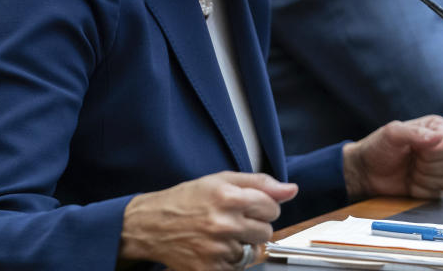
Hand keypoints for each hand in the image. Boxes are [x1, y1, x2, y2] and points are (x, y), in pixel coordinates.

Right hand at [119, 171, 297, 270]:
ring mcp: (217, 250)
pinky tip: (214, 248)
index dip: (263, 206)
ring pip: (253, 252)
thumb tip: (291, 189)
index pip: (272, 207)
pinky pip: (237, 268)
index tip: (250, 206)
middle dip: (255, 226)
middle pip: (266, 232)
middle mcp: (224, 224)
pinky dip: (229, 260)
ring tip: (221, 235)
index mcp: (229, 197)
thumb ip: (260, 183)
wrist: (150, 225)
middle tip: (233, 221)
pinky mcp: (209, 270)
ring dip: (242, 244)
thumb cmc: (186, 200)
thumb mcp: (221, 180)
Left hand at [342, 115, 442, 199]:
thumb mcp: (392, 134)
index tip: (414, 150)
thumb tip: (438, 138)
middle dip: (426, 167)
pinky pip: (438, 194)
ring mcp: (442, 167)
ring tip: (409, 170)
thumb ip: (414, 133)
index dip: (432, 153)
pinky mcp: (436, 185)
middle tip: (411, 160)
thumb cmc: (378, 147)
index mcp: (438, 128)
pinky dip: (421, 190)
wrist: (367, 171)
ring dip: (423, 179)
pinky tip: (410, 181)